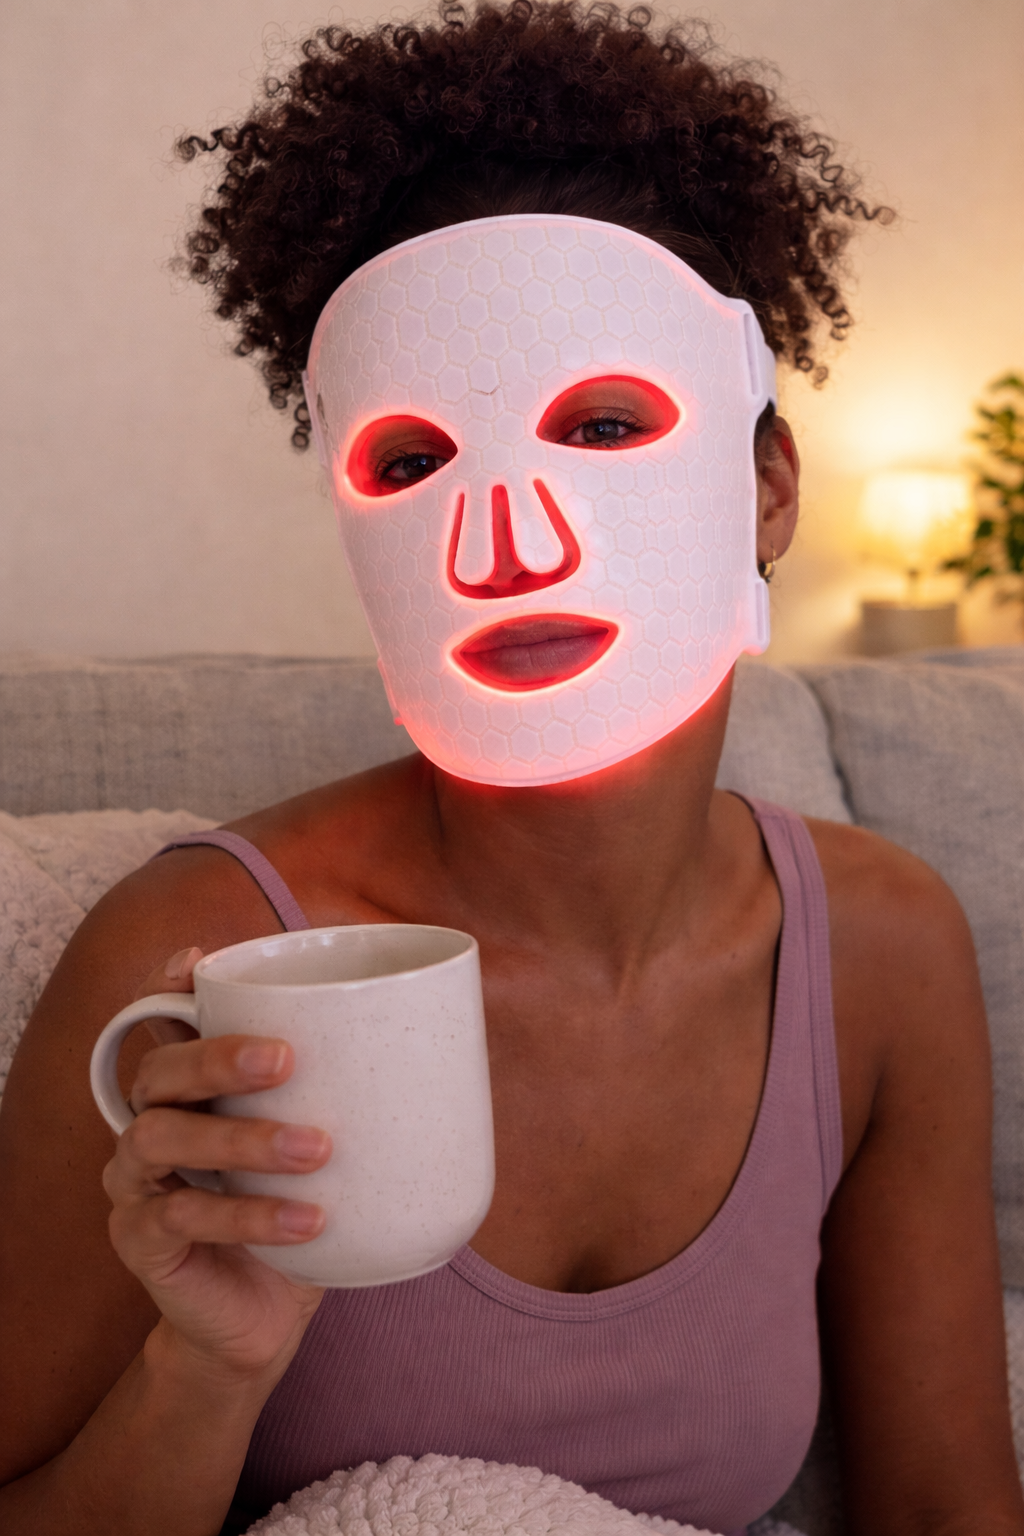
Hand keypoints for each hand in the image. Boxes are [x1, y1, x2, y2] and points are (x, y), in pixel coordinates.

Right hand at [101, 948, 331, 1381]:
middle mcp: (149, 1122)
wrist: (262, 1318)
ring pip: (161, 1139)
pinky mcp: (141, 1241)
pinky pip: (182, 1217)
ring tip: (316, 1148)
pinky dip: (248, 1216)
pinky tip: (307, 1219)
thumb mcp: (321, 1145)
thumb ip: (346, 1092)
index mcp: (188, 1089)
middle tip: (286, 1058)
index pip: (158, 1022)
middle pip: (159, 1071)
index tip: (197, 963)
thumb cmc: (297, 1210)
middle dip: (218, 1057)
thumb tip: (446, 1037)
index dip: (165, 986)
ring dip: (241, 1139)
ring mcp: (135, 1184)